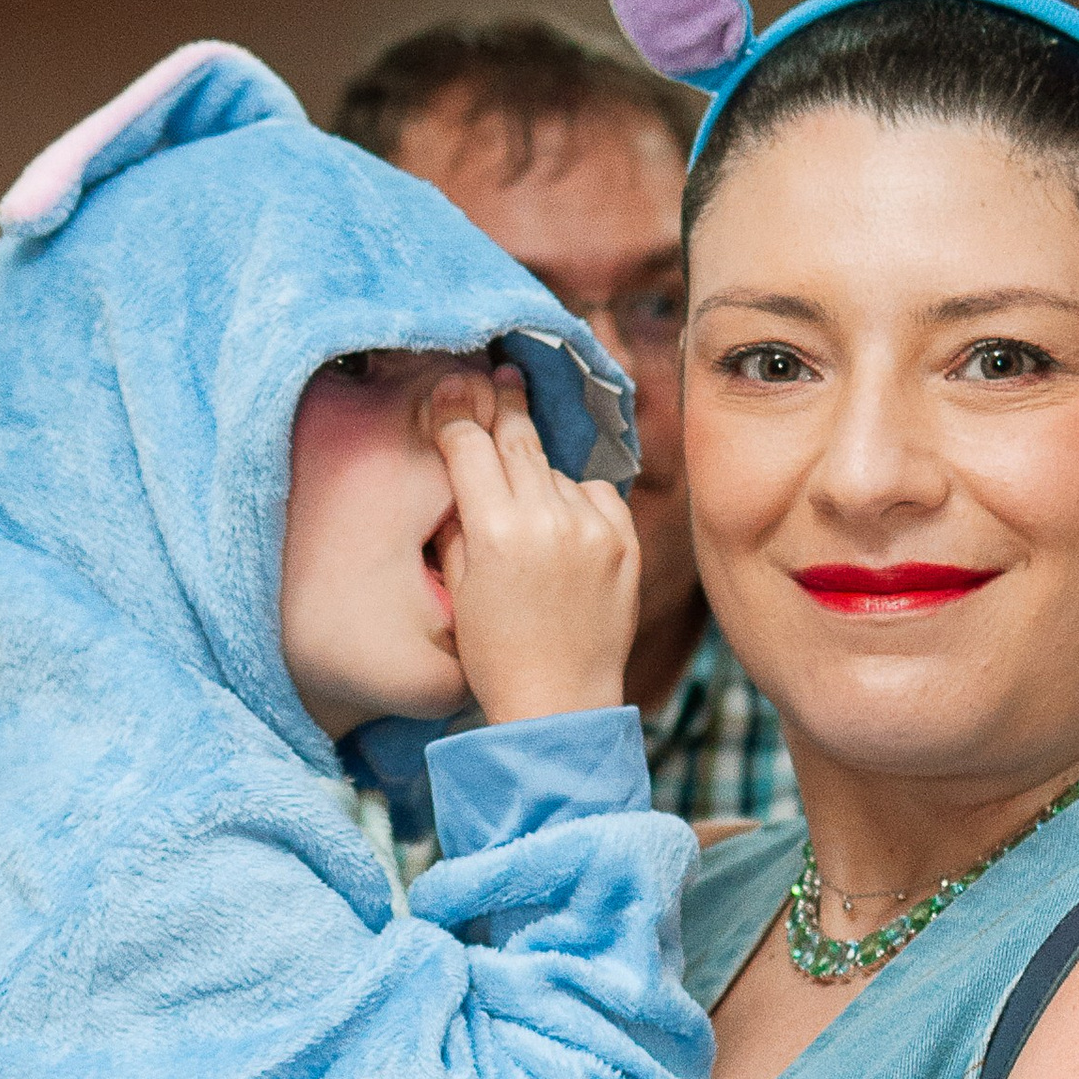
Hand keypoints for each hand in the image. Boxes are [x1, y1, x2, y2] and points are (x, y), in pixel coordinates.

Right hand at [429, 363, 639, 723]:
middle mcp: (546, 518)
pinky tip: (564, 527)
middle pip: (518, 440)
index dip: (456, 413)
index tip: (453, 389)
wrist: (560, 704)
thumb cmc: (495, 654)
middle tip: (501, 374)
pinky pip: (596, 493)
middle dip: (503, 407)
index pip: (469, 445)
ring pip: (555, 470)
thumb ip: (460, 523)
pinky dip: (577, 500)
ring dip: (538, 476)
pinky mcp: (625, 541)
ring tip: (528, 511)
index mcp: (494, 529)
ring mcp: (592, 527)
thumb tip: (463, 473)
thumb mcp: (457, 587)